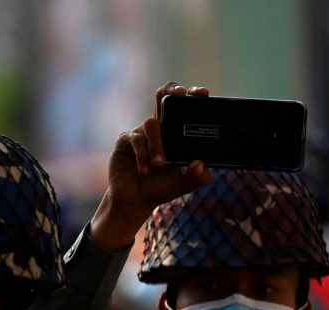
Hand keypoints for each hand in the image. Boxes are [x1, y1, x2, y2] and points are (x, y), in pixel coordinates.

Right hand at [90, 81, 212, 251]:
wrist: (135, 200)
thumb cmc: (161, 188)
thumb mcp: (183, 184)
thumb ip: (196, 177)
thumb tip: (201, 165)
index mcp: (174, 132)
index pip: (183, 106)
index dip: (192, 94)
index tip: (203, 94)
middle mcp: (158, 128)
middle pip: (163, 95)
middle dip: (172, 90)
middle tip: (180, 95)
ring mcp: (141, 132)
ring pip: (151, 123)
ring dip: (157, 144)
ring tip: (159, 164)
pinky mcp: (125, 140)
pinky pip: (135, 138)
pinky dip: (142, 154)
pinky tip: (145, 169)